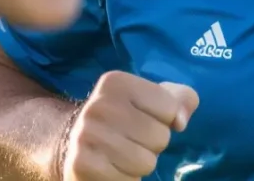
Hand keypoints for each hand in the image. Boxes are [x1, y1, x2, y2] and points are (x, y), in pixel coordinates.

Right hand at [62, 71, 198, 180]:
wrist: (72, 142)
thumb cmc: (124, 116)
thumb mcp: (152, 98)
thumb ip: (180, 100)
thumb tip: (181, 120)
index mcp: (117, 82)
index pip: (169, 107)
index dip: (165, 118)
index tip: (146, 117)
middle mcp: (99, 106)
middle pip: (160, 137)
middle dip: (154, 143)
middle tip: (134, 139)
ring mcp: (87, 136)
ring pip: (147, 163)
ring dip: (142, 164)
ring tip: (124, 154)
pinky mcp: (82, 166)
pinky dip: (128, 180)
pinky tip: (113, 168)